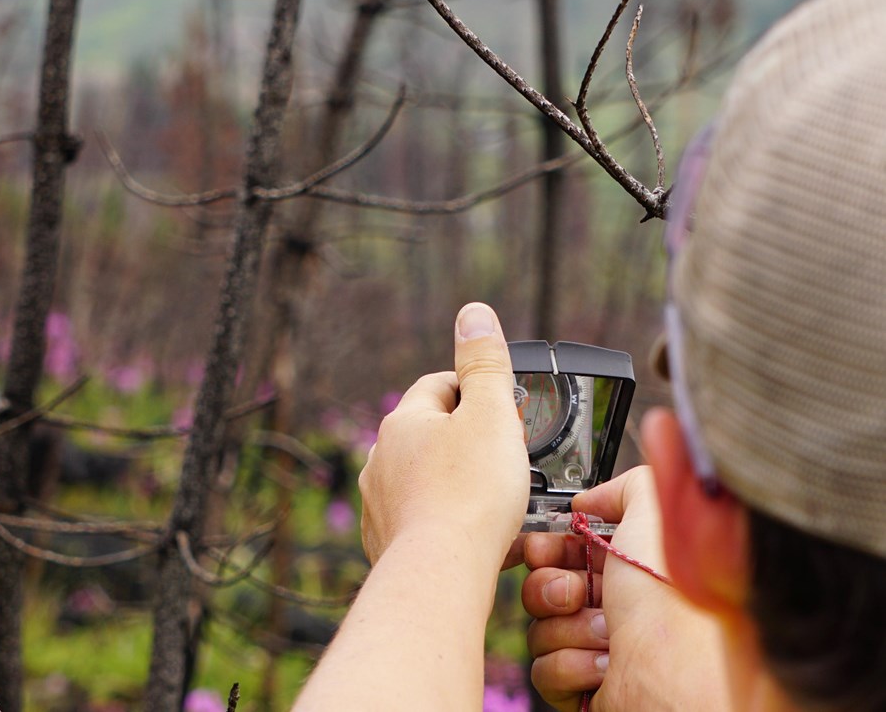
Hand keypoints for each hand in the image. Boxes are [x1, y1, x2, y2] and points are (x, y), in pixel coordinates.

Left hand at [359, 302, 529, 566]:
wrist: (441, 572)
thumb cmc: (470, 494)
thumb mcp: (490, 415)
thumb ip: (485, 362)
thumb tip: (473, 314)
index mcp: (404, 421)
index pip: (440, 386)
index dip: (477, 390)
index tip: (506, 408)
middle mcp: (380, 458)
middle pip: (431, 434)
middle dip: (467, 440)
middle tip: (507, 456)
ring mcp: (379, 502)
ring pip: (424, 479)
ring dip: (456, 483)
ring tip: (496, 500)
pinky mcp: (385, 542)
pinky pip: (421, 521)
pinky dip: (446, 523)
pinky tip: (475, 536)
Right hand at [521, 467, 728, 710]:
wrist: (676, 672)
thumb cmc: (671, 598)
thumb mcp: (655, 511)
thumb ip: (624, 485)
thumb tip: (589, 500)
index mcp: (625, 569)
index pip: (562, 552)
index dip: (545, 549)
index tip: (542, 550)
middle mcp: (612, 607)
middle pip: (541, 588)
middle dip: (549, 589)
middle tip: (574, 593)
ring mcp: (596, 648)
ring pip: (539, 629)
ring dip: (567, 630)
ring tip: (606, 635)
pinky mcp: (583, 686)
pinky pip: (544, 670)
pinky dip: (570, 666)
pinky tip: (604, 665)